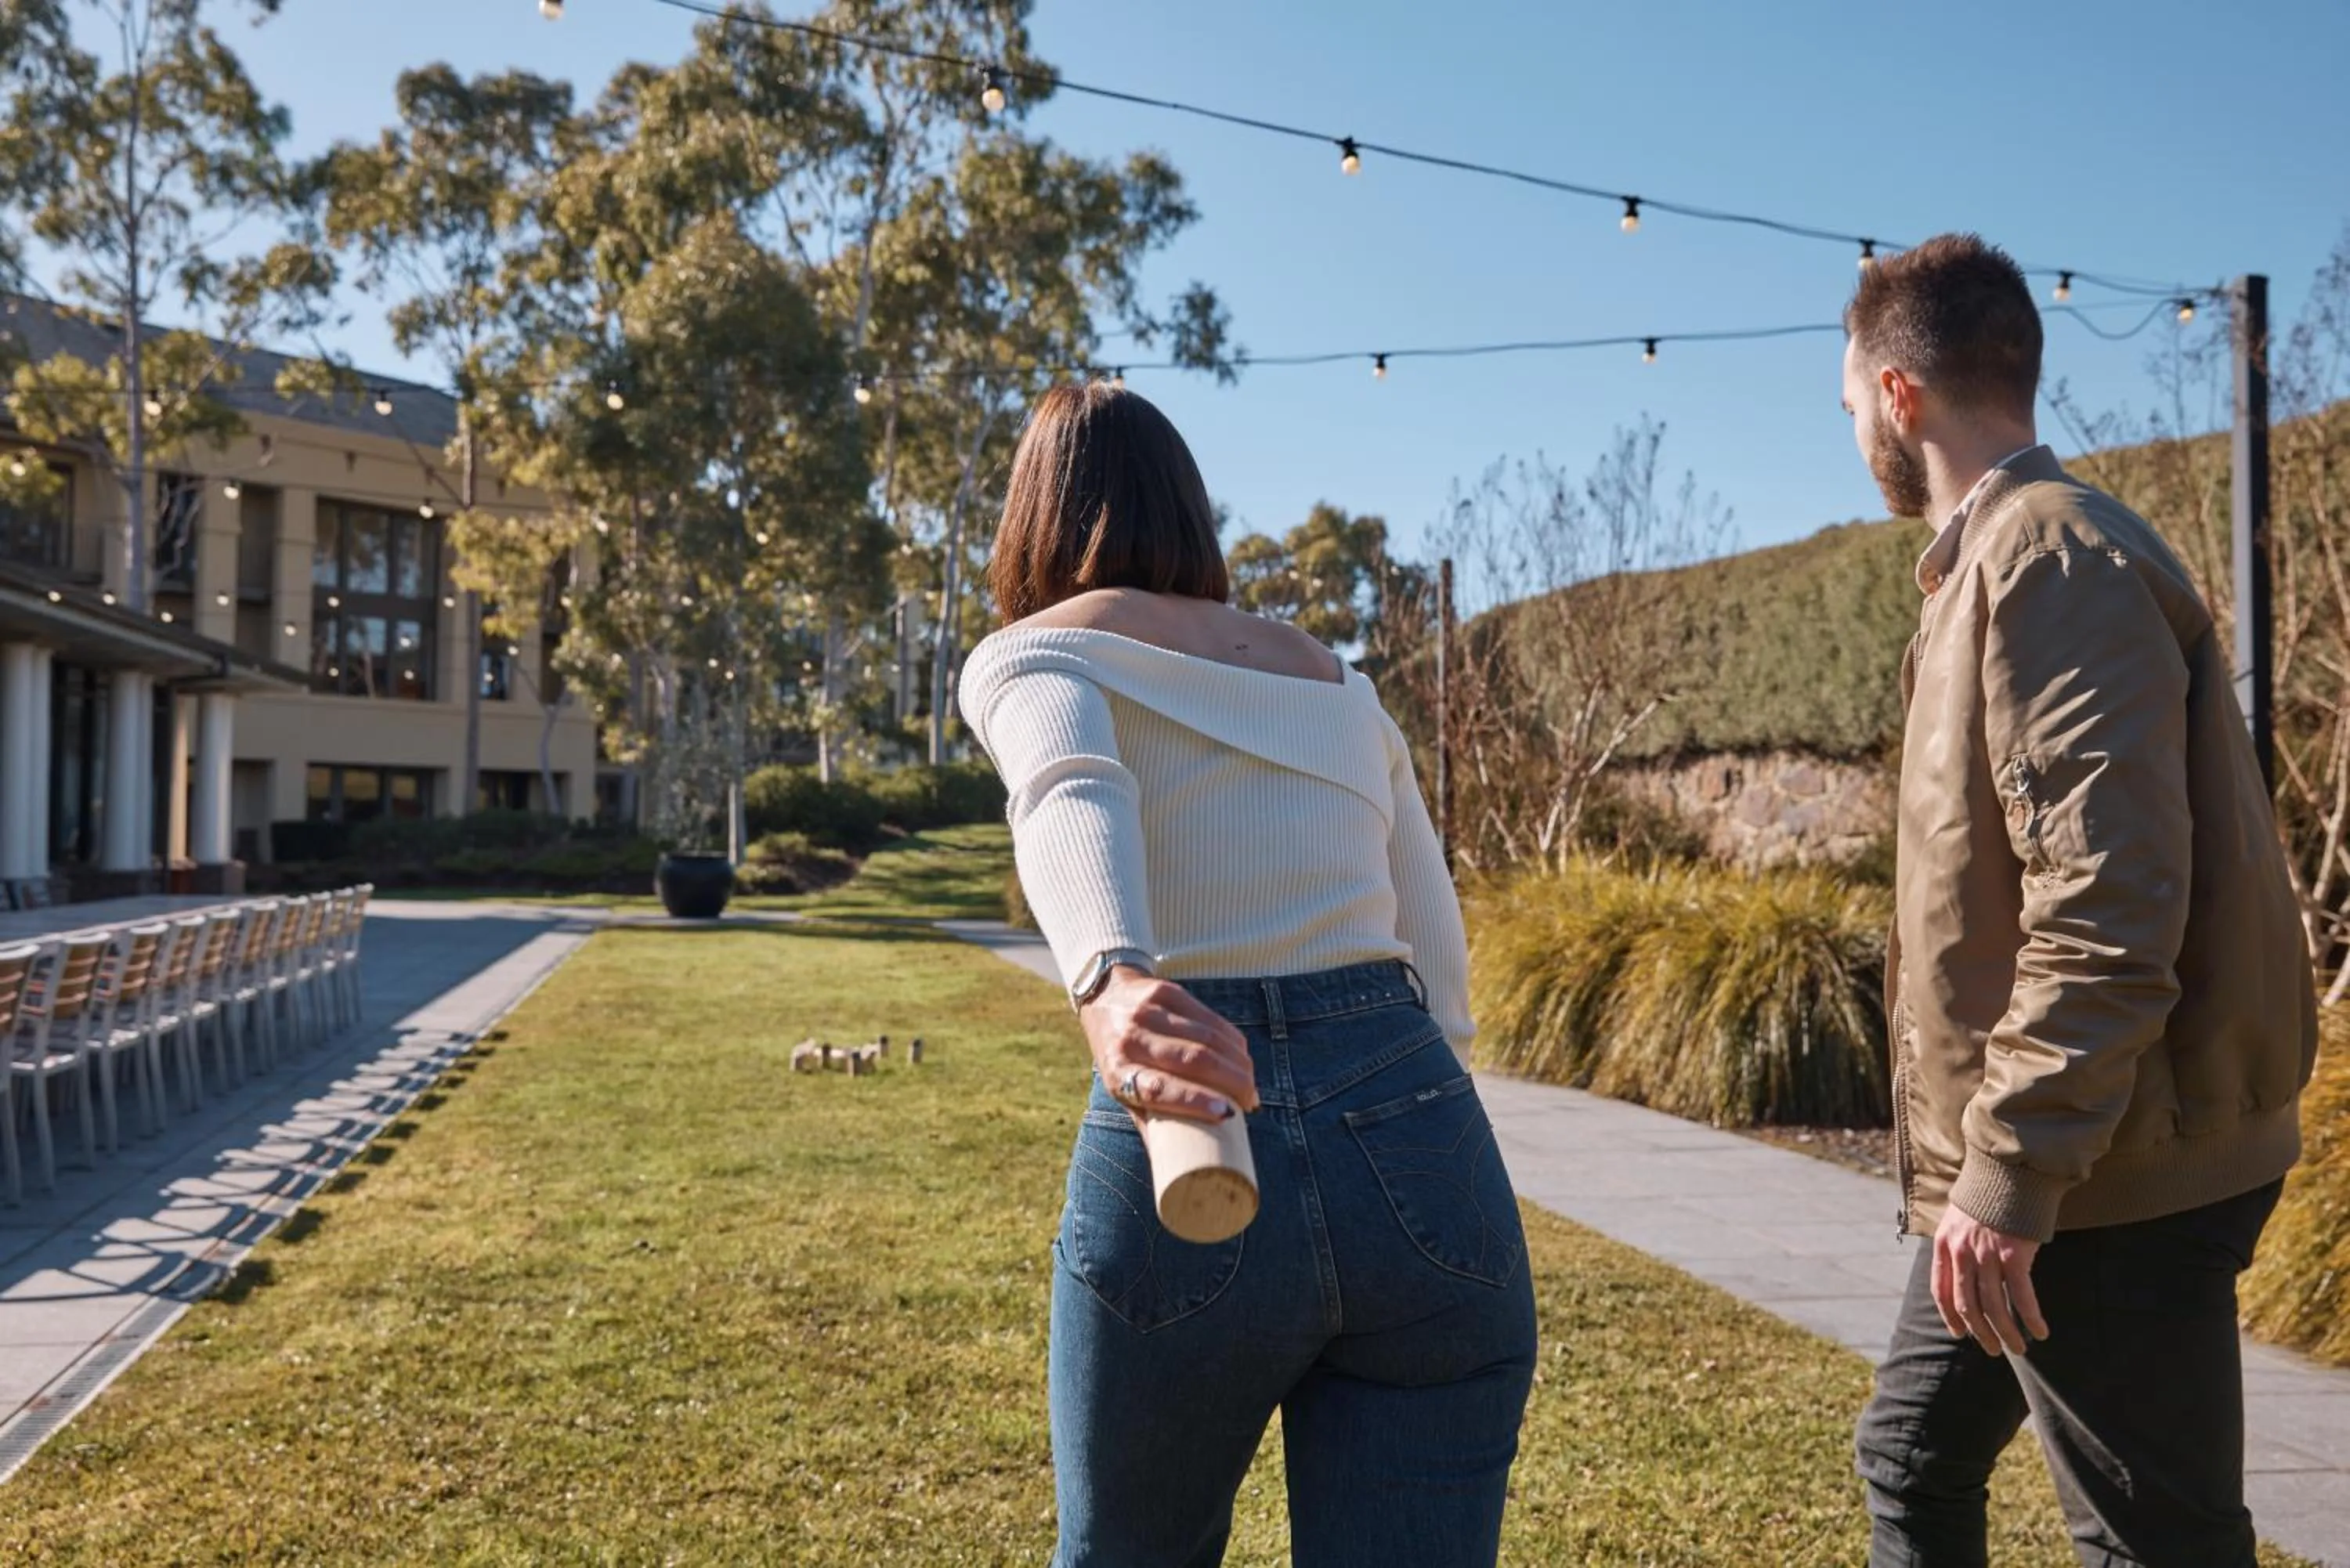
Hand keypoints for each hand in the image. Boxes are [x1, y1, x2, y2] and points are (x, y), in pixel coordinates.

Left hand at [1079, 967, 1258, 1126]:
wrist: (1104, 998)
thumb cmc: (1119, 1057)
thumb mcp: (1122, 1089)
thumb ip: (1149, 1121)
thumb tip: (1179, 1171)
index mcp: (1118, 1072)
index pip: (1158, 1088)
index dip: (1194, 1101)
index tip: (1226, 1113)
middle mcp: (1131, 1040)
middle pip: (1191, 1060)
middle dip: (1230, 1081)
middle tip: (1250, 1100)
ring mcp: (1148, 1013)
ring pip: (1207, 1037)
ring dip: (1237, 1062)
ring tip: (1250, 1083)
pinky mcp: (1166, 992)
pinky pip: (1209, 1018)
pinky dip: (1232, 1040)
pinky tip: (1242, 1056)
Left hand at [1932, 1205, 2049, 1356]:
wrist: (2009, 1171)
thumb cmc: (1989, 1196)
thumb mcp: (1960, 1218)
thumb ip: (1959, 1245)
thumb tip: (1964, 1269)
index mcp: (1944, 1245)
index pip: (1941, 1290)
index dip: (1950, 1316)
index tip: (1961, 1333)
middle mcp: (1961, 1253)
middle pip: (1967, 1306)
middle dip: (1981, 1333)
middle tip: (1994, 1349)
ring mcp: (1986, 1256)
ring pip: (1993, 1308)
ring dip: (2006, 1333)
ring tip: (2018, 1348)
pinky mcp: (2014, 1256)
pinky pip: (2021, 1297)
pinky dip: (2030, 1318)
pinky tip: (2040, 1331)